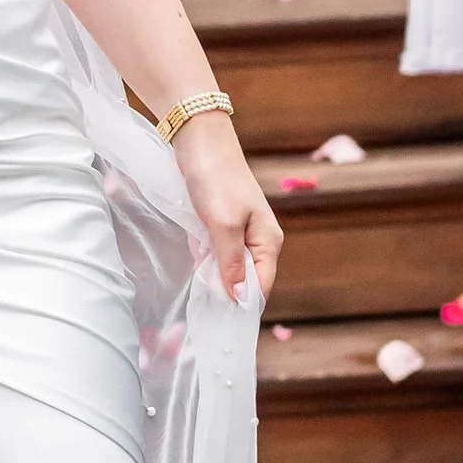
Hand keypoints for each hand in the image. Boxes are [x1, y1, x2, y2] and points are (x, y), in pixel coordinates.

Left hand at [172, 110, 281, 304]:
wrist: (200, 140)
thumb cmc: (215, 180)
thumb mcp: (223, 226)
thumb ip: (231, 263)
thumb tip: (240, 298)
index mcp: (268, 241)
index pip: (262, 286)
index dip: (243, 304)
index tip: (221, 322)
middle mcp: (259, 239)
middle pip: (247, 279)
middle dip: (227, 292)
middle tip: (203, 310)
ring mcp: (241, 230)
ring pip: (230, 266)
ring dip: (214, 277)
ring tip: (197, 293)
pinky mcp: (222, 223)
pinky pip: (217, 252)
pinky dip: (206, 259)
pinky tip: (194, 265)